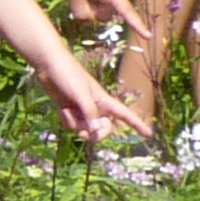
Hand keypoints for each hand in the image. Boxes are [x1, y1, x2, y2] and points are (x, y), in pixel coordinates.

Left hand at [31, 54, 146, 145]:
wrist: (49, 65)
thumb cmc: (68, 75)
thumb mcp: (81, 94)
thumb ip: (89, 112)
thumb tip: (94, 131)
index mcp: (105, 101)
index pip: (125, 114)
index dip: (138, 124)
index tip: (150, 134)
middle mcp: (97, 107)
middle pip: (104, 130)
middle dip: (96, 135)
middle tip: (85, 135)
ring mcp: (83, 110)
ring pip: (85, 130)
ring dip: (76, 125)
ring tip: (68, 110)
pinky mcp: (71, 112)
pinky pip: (72, 126)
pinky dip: (67, 121)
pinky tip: (62, 109)